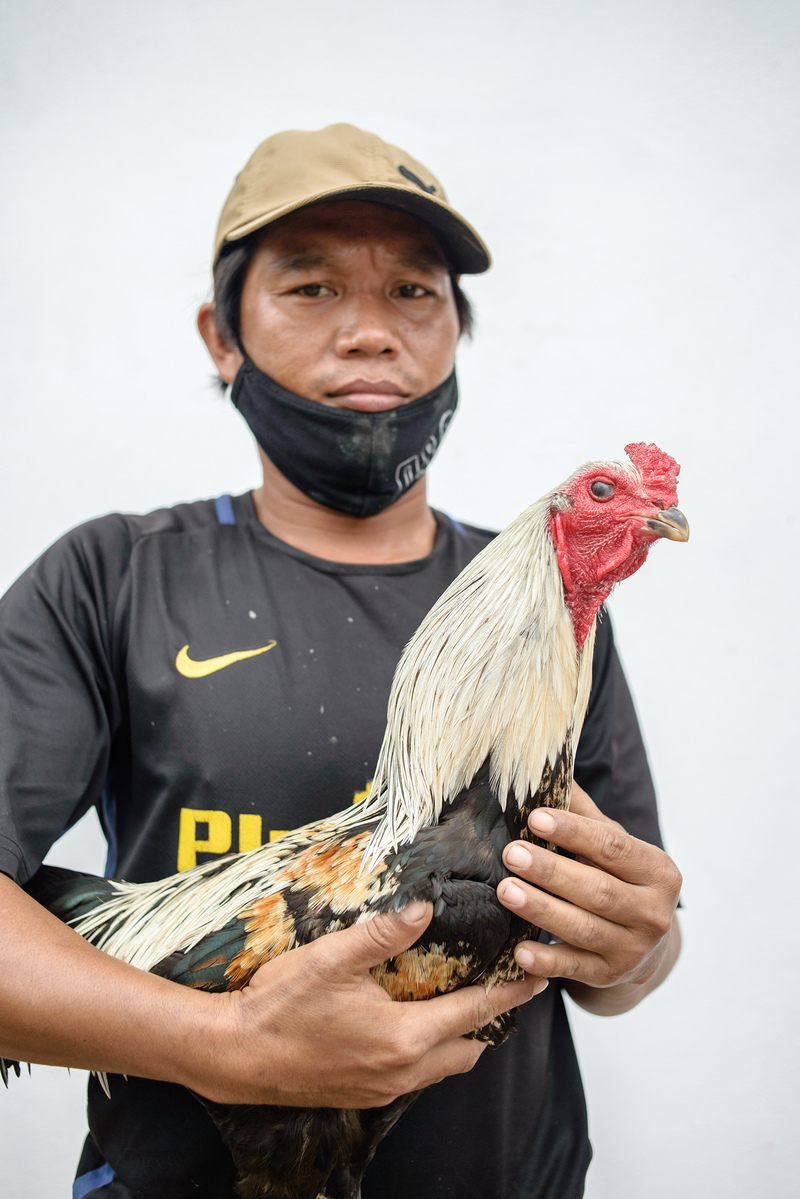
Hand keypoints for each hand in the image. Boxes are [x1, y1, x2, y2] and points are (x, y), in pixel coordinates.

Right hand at [200, 901, 542, 1106]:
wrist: (235, 1055)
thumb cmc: (281, 1005)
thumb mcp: (333, 957)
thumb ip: (384, 933)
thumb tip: (426, 907)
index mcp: (405, 1036)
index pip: (475, 1012)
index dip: (509, 992)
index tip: (537, 975)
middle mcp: (402, 1070)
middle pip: (468, 1049)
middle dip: (488, 1021)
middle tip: (499, 987)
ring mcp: (383, 1089)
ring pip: (442, 1068)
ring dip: (457, 1039)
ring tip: (459, 1002)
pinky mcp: (363, 1096)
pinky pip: (414, 1077)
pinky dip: (428, 1053)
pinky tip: (411, 1025)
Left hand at [497, 783, 680, 1007]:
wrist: (645, 946)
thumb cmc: (619, 880)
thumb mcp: (612, 846)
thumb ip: (584, 813)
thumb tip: (548, 766)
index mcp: (658, 871)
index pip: (614, 848)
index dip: (574, 832)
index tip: (536, 818)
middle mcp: (653, 913)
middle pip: (598, 890)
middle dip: (552, 871)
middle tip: (511, 853)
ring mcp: (633, 949)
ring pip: (584, 929)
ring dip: (542, 909)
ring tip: (505, 890)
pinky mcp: (610, 976)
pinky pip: (574, 969)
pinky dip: (547, 960)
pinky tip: (519, 950)